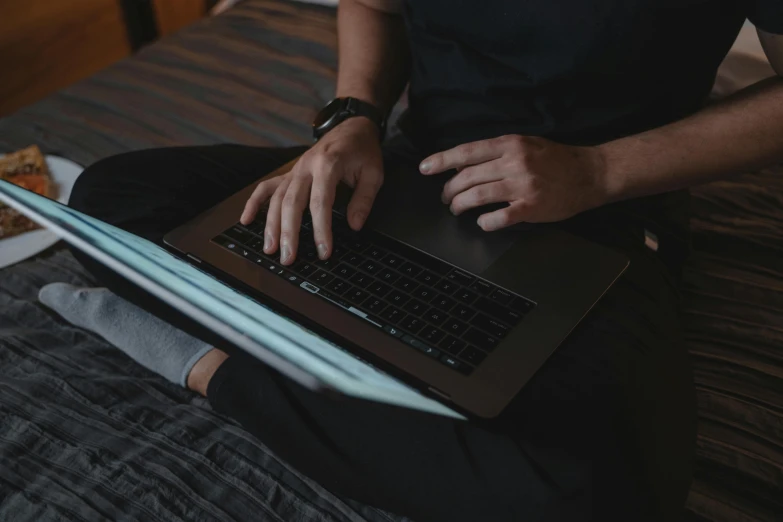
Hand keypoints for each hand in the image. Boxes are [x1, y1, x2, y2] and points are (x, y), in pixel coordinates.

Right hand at [241, 117, 382, 264]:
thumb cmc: (363, 150)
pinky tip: (246, 220)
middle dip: (288, 233)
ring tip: (270, 249)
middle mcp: (306, 167)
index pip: (321, 202)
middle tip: (288, 258)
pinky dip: (254, 203)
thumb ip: (364, 200)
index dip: (321, 229)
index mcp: (328, 164)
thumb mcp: (374, 173)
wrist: (352, 126)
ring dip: (270, 225)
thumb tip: (354, 226)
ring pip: (277, 198)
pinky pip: (267, 187)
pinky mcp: (290, 173)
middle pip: (292, 203)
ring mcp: (295, 169)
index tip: (324, 251)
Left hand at [419, 135, 607, 230]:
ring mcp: (522, 185)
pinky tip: (482, 222)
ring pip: (477, 195)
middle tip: (445, 198)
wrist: (589, 174)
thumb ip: (498, 152)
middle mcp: (514, 162)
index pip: (467, 152)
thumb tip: (466, 163)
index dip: (442, 160)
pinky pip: (499, 217)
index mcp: (510, 144)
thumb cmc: (556, 159)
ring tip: (457, 209)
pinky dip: (485, 221)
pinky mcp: (531, 207)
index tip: (425, 168)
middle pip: (467, 177)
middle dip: (449, 190)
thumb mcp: (526, 144)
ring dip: (461, 205)